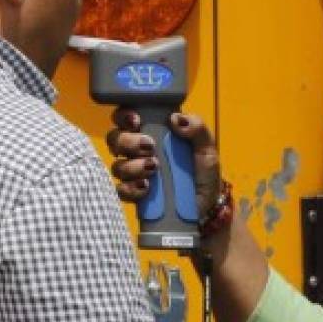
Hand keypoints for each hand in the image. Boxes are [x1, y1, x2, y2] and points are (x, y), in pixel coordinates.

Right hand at [106, 109, 222, 219]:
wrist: (207, 206)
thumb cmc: (203, 171)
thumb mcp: (206, 147)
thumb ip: (197, 128)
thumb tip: (175, 118)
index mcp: (152, 132)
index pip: (126, 118)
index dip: (124, 116)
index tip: (136, 120)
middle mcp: (137, 151)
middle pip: (115, 139)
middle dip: (128, 141)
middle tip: (150, 146)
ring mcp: (133, 174)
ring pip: (117, 165)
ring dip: (133, 166)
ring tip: (154, 168)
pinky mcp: (133, 195)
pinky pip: (121, 190)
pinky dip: (131, 188)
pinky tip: (146, 188)